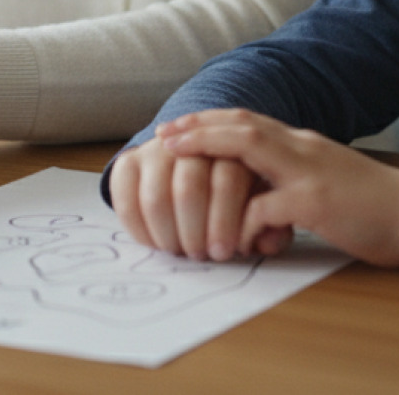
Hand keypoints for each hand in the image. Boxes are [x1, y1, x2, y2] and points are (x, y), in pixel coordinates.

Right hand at [112, 137, 282, 261]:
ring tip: (179, 251)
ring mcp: (158, 149)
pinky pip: (125, 198)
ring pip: (156, 196)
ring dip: (167, 234)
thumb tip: (267, 240)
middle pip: (189, 186)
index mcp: (233, 147)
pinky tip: (156, 242)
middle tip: (200, 255)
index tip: (224, 252)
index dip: (224, 220)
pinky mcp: (129, 161)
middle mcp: (193, 142)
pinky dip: (140, 229)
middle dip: (194, 230)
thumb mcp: (263, 206)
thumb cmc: (237, 197)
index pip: (227, 179)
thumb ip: (273, 225)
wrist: (197, 165)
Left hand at [155, 108, 398, 267]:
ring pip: (247, 151)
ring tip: (179, 178)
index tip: (176, 127)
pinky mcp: (316, 203)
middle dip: (198, 128)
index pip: (247, 120)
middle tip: (163, 137)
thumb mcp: (325, 182)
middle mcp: (302, 148)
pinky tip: (231, 243)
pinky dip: (241, 223)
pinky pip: (265, 207)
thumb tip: (253, 195)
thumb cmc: (373, 205)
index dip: (208, 121)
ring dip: (209, 162)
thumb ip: (291, 180)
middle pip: (240, 125)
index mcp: (302, 144)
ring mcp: (309, 172)